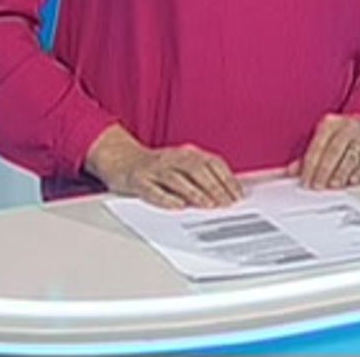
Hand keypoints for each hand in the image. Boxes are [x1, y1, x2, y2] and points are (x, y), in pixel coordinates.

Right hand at [84, 125, 242, 208]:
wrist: (121, 159)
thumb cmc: (158, 167)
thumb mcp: (182, 165)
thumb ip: (202, 175)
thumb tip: (228, 192)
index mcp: (187, 153)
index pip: (212, 163)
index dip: (227, 178)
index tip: (237, 194)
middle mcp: (172, 158)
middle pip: (197, 170)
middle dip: (214, 186)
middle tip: (226, 202)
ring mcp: (155, 168)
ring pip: (177, 179)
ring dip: (194, 192)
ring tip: (208, 205)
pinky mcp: (139, 180)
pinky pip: (153, 190)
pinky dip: (166, 198)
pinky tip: (178, 206)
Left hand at [287, 114, 359, 189]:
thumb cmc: (344, 136)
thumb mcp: (325, 140)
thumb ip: (308, 157)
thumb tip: (291, 171)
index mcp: (332, 124)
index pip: (318, 145)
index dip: (310, 165)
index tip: (306, 180)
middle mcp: (348, 128)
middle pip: (334, 150)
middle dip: (324, 170)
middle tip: (318, 185)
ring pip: (351, 156)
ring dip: (341, 173)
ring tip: (333, 184)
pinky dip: (359, 173)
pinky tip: (352, 180)